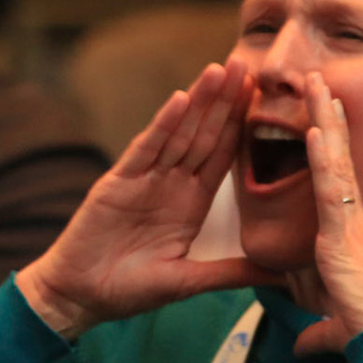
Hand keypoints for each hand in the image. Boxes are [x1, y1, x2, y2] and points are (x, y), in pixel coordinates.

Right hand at [17, 60, 274, 337]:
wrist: (79, 297)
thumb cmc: (129, 290)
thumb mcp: (191, 281)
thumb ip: (233, 272)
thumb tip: (283, 276)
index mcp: (190, 204)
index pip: (222, 156)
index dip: (243, 126)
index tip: (266, 98)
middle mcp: (169, 185)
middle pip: (204, 135)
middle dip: (225, 101)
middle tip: (247, 65)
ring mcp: (142, 180)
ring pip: (178, 133)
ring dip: (199, 101)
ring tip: (219, 70)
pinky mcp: (117, 183)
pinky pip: (145, 149)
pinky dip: (161, 124)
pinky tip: (178, 99)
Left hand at [290, 73, 362, 353]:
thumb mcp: (335, 328)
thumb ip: (318, 332)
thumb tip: (302, 347)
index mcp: (345, 236)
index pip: (331, 181)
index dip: (325, 150)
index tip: (318, 121)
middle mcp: (350, 220)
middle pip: (335, 158)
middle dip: (326, 119)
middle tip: (317, 81)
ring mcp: (350, 222)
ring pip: (335, 161)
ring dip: (324, 121)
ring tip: (316, 83)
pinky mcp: (345, 233)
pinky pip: (331, 187)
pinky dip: (323, 157)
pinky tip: (313, 129)